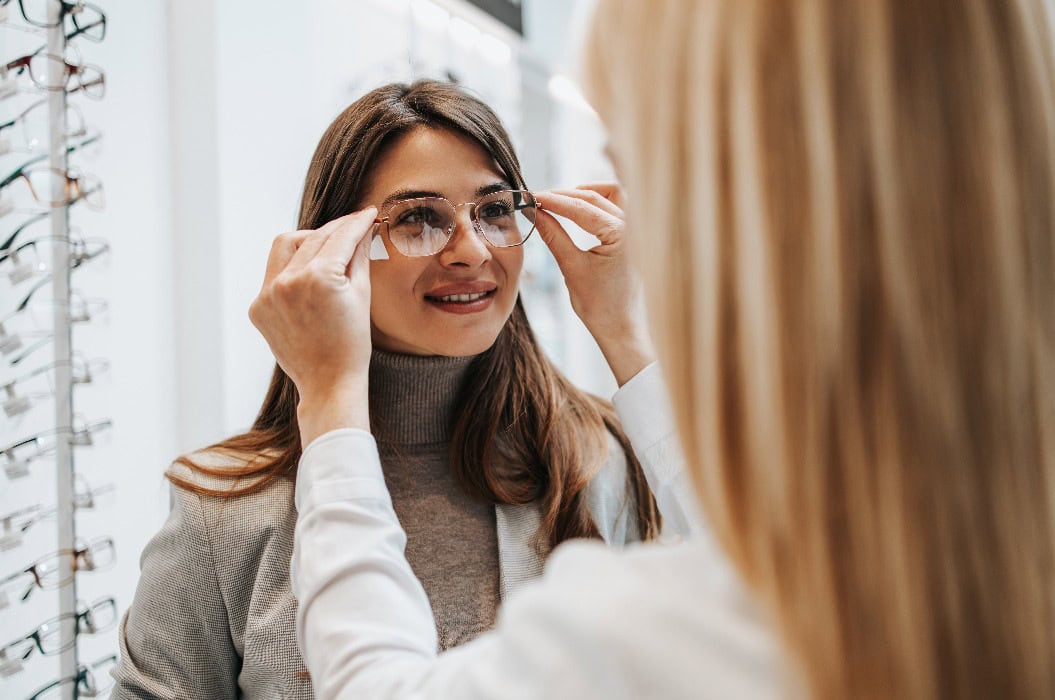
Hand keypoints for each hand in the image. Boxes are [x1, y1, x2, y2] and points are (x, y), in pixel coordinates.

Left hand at [248, 208, 376, 444]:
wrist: (329, 382)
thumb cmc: (352, 344)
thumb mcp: (362, 295)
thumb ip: (358, 256)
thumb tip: (362, 230)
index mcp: (318, 277)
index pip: (340, 237)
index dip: (357, 222)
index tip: (368, 213)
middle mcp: (287, 281)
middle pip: (313, 236)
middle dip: (335, 230)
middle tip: (353, 229)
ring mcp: (268, 294)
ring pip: (285, 246)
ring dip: (307, 241)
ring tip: (327, 250)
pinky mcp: (258, 307)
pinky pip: (274, 273)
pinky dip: (292, 269)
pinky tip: (310, 278)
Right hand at [533, 184, 653, 385]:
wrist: (621, 328)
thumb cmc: (601, 306)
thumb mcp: (572, 268)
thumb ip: (554, 236)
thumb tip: (536, 213)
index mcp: (621, 235)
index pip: (582, 208)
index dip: (554, 200)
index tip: (532, 197)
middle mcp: (633, 228)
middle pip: (595, 196)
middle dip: (564, 196)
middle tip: (537, 200)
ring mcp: (635, 230)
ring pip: (609, 195)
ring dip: (584, 194)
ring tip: (558, 202)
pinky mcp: (632, 236)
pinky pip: (616, 207)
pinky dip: (597, 202)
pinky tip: (577, 210)